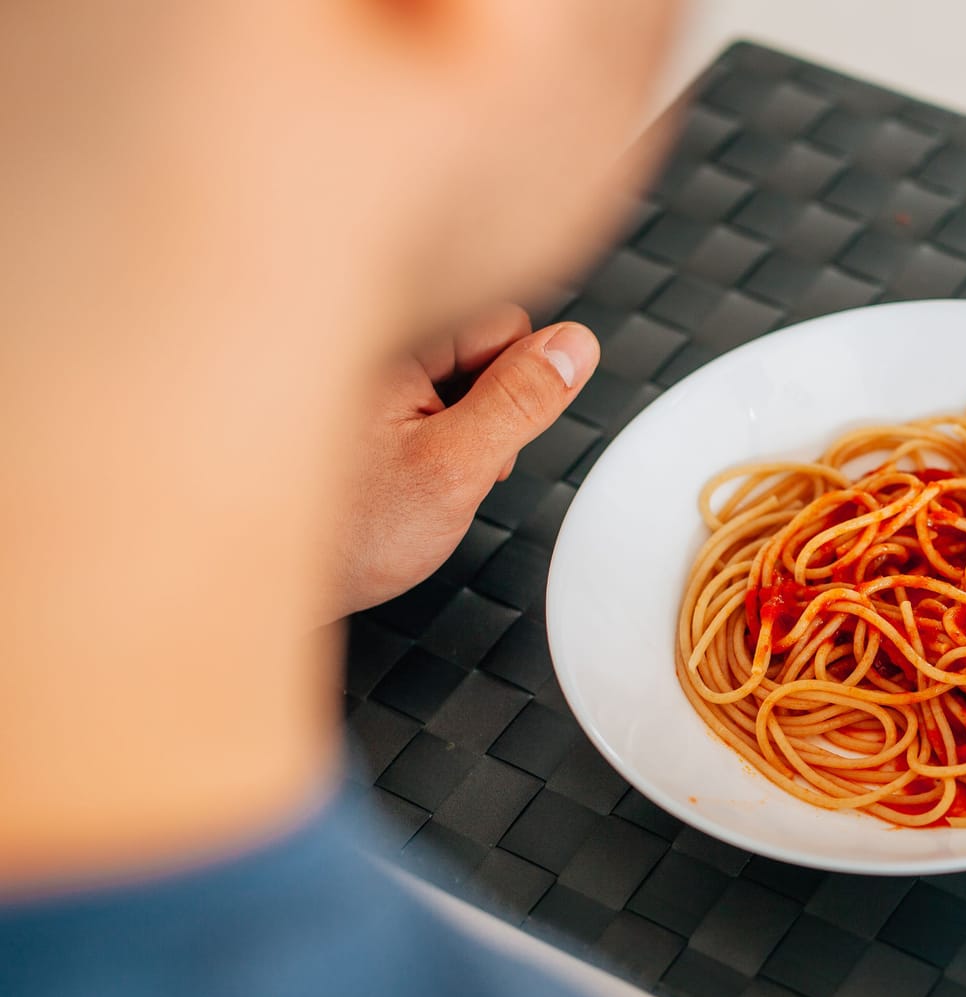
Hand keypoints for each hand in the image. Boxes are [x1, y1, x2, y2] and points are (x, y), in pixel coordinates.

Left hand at [330, 303, 598, 618]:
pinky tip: (396, 477)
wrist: (268, 581)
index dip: (516, 392)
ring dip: (455, 428)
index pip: (505, 324)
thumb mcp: (456, 468)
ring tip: (415, 479)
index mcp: (389, 337)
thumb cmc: (345, 533)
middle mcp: (366, 340)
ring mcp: (355, 367)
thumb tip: (574, 348)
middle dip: (486, 410)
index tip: (483, 440)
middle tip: (449, 467)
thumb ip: (521, 402)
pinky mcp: (349, 397)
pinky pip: (418, 400)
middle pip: (478, 348)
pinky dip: (423, 438)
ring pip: (452, 378)